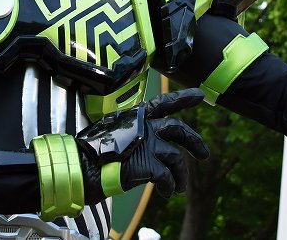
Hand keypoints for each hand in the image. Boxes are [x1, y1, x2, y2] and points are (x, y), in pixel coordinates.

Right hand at [76, 88, 209, 202]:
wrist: (82, 166)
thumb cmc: (93, 152)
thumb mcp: (114, 134)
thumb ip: (133, 135)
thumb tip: (146, 148)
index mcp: (136, 116)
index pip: (164, 103)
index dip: (183, 98)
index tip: (200, 95)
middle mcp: (144, 125)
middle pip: (178, 129)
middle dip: (195, 142)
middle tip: (205, 155)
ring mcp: (146, 143)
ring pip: (176, 157)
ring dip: (180, 175)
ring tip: (178, 188)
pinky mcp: (147, 162)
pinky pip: (166, 176)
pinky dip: (168, 185)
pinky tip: (165, 192)